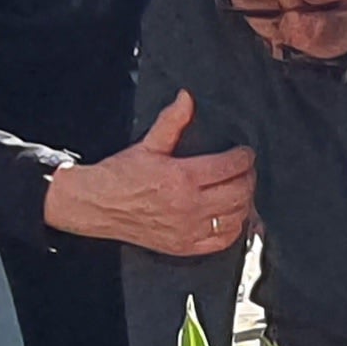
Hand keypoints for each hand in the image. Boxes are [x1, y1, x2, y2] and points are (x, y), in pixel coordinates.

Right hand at [44, 93, 253, 255]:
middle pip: (239, 193)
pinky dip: (234, 229)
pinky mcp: (184, 247)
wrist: (98, 205)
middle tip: (246, 170)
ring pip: (235, 218)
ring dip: (245, 203)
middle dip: (248, 178)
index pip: (229, 167)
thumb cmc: (120, 176)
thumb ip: (172, 121)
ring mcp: (188, 230)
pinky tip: (232, 217)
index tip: (245, 153)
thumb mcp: (148, 144)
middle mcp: (189, 206)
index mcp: (182, 178)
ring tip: (241, 191)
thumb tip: (186, 98)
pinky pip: (222, 242)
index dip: (244, 158)